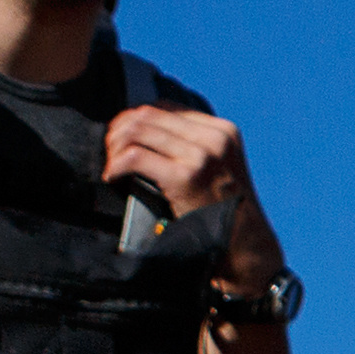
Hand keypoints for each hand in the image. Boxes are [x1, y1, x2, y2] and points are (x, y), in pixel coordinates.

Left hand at [105, 102, 280, 280]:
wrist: (244, 246)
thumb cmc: (224, 212)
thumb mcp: (218, 168)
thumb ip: (192, 146)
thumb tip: (142, 130)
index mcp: (223, 131)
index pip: (165, 107)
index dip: (135, 119)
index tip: (122, 139)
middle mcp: (214, 138)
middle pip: (147, 115)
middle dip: (120, 130)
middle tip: (110, 152)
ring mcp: (202, 156)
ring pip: (137, 132)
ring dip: (115, 148)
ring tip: (112, 166)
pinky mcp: (186, 176)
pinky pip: (135, 157)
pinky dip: (116, 166)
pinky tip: (114, 178)